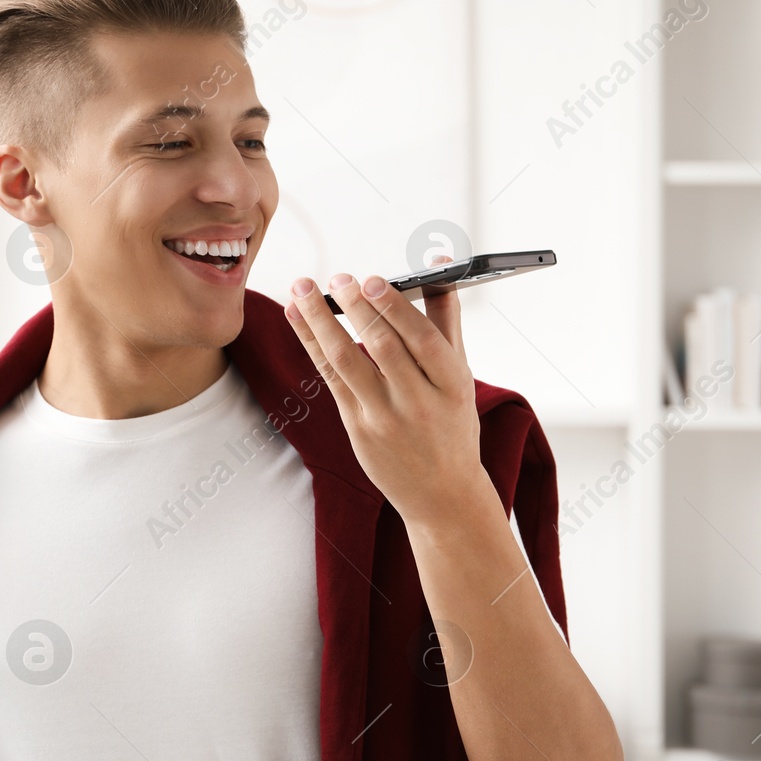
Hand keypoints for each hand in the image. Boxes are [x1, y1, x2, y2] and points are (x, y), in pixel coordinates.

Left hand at [283, 260, 492, 527]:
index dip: (394, 308)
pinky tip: (299, 319)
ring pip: (346, 362)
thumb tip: (440, 266)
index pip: (423, 340)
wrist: (441, 494)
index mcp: (453, 386)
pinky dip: (311, 344)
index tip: (372, 280)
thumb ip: (446, 320)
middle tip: (338, 279)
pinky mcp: (357, 428)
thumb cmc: (451, 425)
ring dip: (320, 322)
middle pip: (383, 348)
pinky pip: (330, 378)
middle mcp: (419, 403)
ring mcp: (385, 419)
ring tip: (302, 290)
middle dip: (356, 308)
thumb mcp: (461, 376)